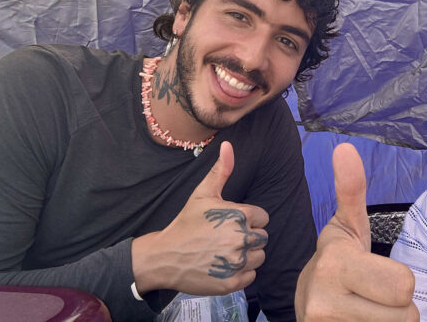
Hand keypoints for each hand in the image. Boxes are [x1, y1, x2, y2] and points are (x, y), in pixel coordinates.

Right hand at [132, 141, 268, 294]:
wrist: (164, 256)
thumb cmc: (185, 223)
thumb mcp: (202, 194)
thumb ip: (221, 170)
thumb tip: (228, 145)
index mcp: (239, 216)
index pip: (262, 218)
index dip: (248, 220)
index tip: (231, 223)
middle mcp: (241, 239)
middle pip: (262, 238)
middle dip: (249, 237)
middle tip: (226, 238)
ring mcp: (237, 262)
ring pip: (259, 257)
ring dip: (247, 255)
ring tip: (226, 252)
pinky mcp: (232, 282)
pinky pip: (251, 276)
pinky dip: (240, 273)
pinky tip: (224, 265)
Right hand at [295, 143, 418, 320]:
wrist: (307, 306)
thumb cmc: (337, 263)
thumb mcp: (346, 227)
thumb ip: (351, 190)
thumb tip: (345, 148)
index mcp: (335, 264)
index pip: (405, 286)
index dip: (401, 283)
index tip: (377, 275)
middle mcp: (324, 302)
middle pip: (406, 315)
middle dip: (399, 308)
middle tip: (376, 297)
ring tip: (366, 311)